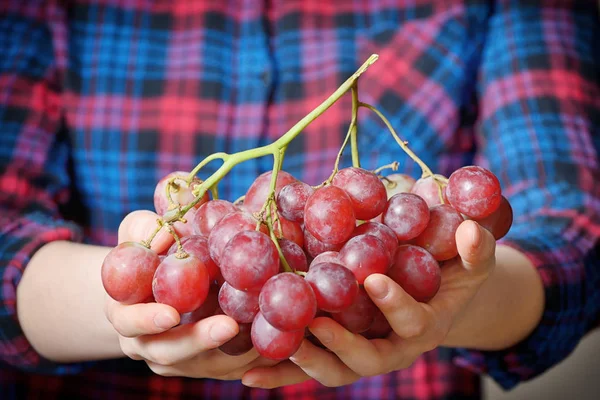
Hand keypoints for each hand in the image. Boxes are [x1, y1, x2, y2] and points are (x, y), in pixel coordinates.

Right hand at [105, 210, 277, 378]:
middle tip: (228, 326)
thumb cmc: (146, 252)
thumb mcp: (139, 232)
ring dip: (230, 354)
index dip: (147, 320)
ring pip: (200, 365)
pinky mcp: (200, 364)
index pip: (130, 321)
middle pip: (166, 352)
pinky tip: (270, 343)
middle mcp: (144, 342)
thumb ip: (147, 226)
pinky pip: (222, 368)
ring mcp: (173, 358)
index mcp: (125, 311)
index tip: (172, 314)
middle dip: (197, 341)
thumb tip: (169, 220)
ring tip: (262, 336)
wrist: (151, 286)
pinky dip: (246, 359)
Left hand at [241, 220, 494, 387]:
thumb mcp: (471, 261)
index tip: (372, 279)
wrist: (437, 300)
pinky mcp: (340, 357)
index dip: (395, 303)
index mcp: (426, 325)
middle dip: (341, 343)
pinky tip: (249, 373)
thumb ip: (476, 249)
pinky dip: (281, 374)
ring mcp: (365, 356)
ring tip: (277, 344)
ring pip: (334, 371)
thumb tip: (472, 228)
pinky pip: (310, 371)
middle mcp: (394, 349)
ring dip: (305, 362)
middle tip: (315, 322)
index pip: (412, 321)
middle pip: (368, 360)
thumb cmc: (453, 275)